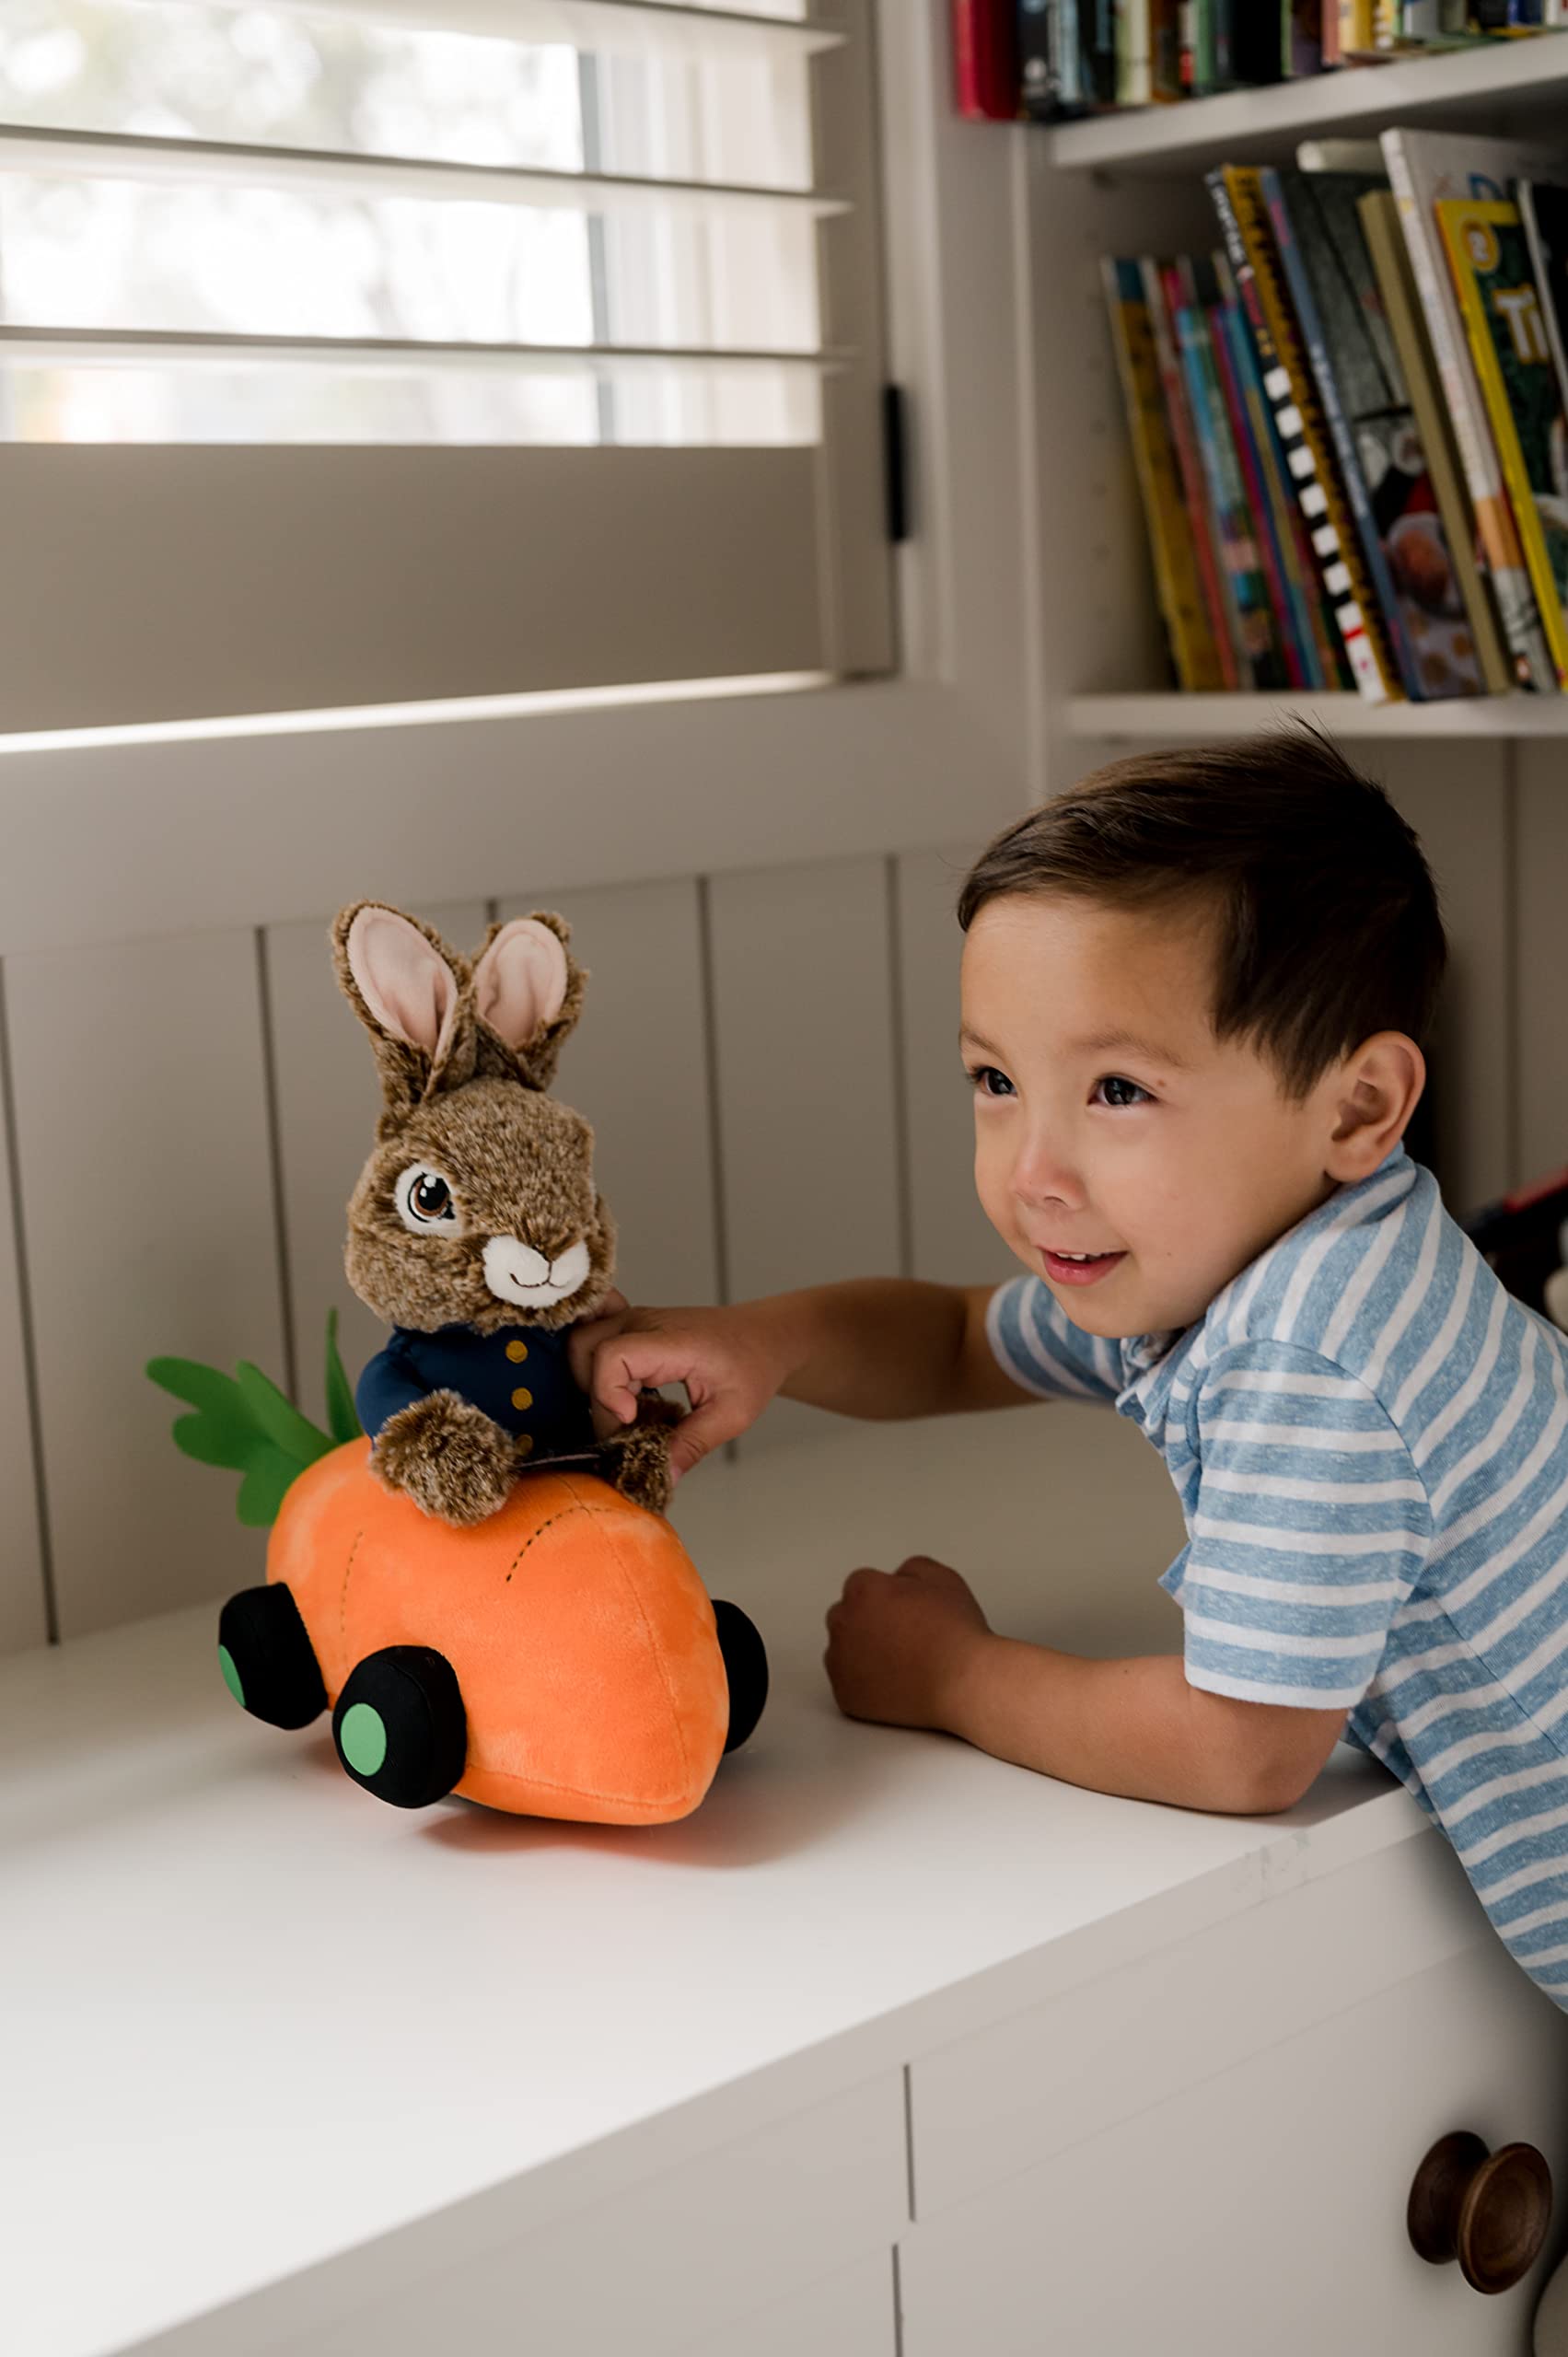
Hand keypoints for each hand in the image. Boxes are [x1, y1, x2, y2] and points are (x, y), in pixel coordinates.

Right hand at [568, 1291, 785, 1489]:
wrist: (765, 1335)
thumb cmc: (754, 1365)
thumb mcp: (733, 1413)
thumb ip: (693, 1444)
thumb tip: (660, 1477)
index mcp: (672, 1341)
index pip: (612, 1355)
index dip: (609, 1394)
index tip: (632, 1422)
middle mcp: (645, 1322)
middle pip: (584, 1349)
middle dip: (595, 1396)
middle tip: (627, 1426)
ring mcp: (635, 1320)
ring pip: (581, 1344)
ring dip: (590, 1383)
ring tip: (626, 1412)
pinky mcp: (632, 1328)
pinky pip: (593, 1340)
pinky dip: (593, 1365)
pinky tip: (618, 1390)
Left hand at [823, 1555, 991, 1731]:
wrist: (963, 1682)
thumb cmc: (955, 1633)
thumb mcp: (941, 1578)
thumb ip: (910, 1569)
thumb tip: (899, 1579)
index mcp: (863, 1590)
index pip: (863, 1586)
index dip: (888, 1598)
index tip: (906, 1612)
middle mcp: (843, 1622)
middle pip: (847, 1615)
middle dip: (869, 1622)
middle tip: (905, 1637)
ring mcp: (841, 1661)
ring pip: (844, 1649)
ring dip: (863, 1652)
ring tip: (902, 1662)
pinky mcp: (846, 1695)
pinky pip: (848, 1684)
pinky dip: (864, 1683)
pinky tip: (894, 1682)